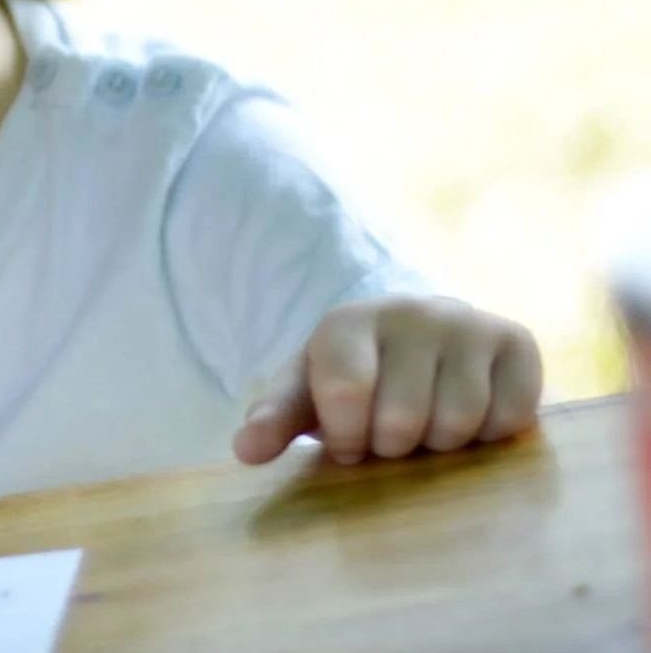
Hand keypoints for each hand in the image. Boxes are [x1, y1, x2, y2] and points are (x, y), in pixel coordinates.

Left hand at [232, 296, 543, 465]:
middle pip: (404, 419)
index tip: (348, 443)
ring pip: (459, 422)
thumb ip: (275, 419)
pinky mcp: (517, 341)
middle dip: (393, 446)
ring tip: (426, 427)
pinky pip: (511, 417)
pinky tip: (470, 419)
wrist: (418, 343)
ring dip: (441, 445)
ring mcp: (467, 322)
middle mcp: (410, 311)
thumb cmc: (355, 377)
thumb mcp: (308, 393)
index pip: (345, 395)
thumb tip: (245, 451)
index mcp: (347, 322)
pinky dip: (490, 436)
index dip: (348, 438)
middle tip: (390, 436)